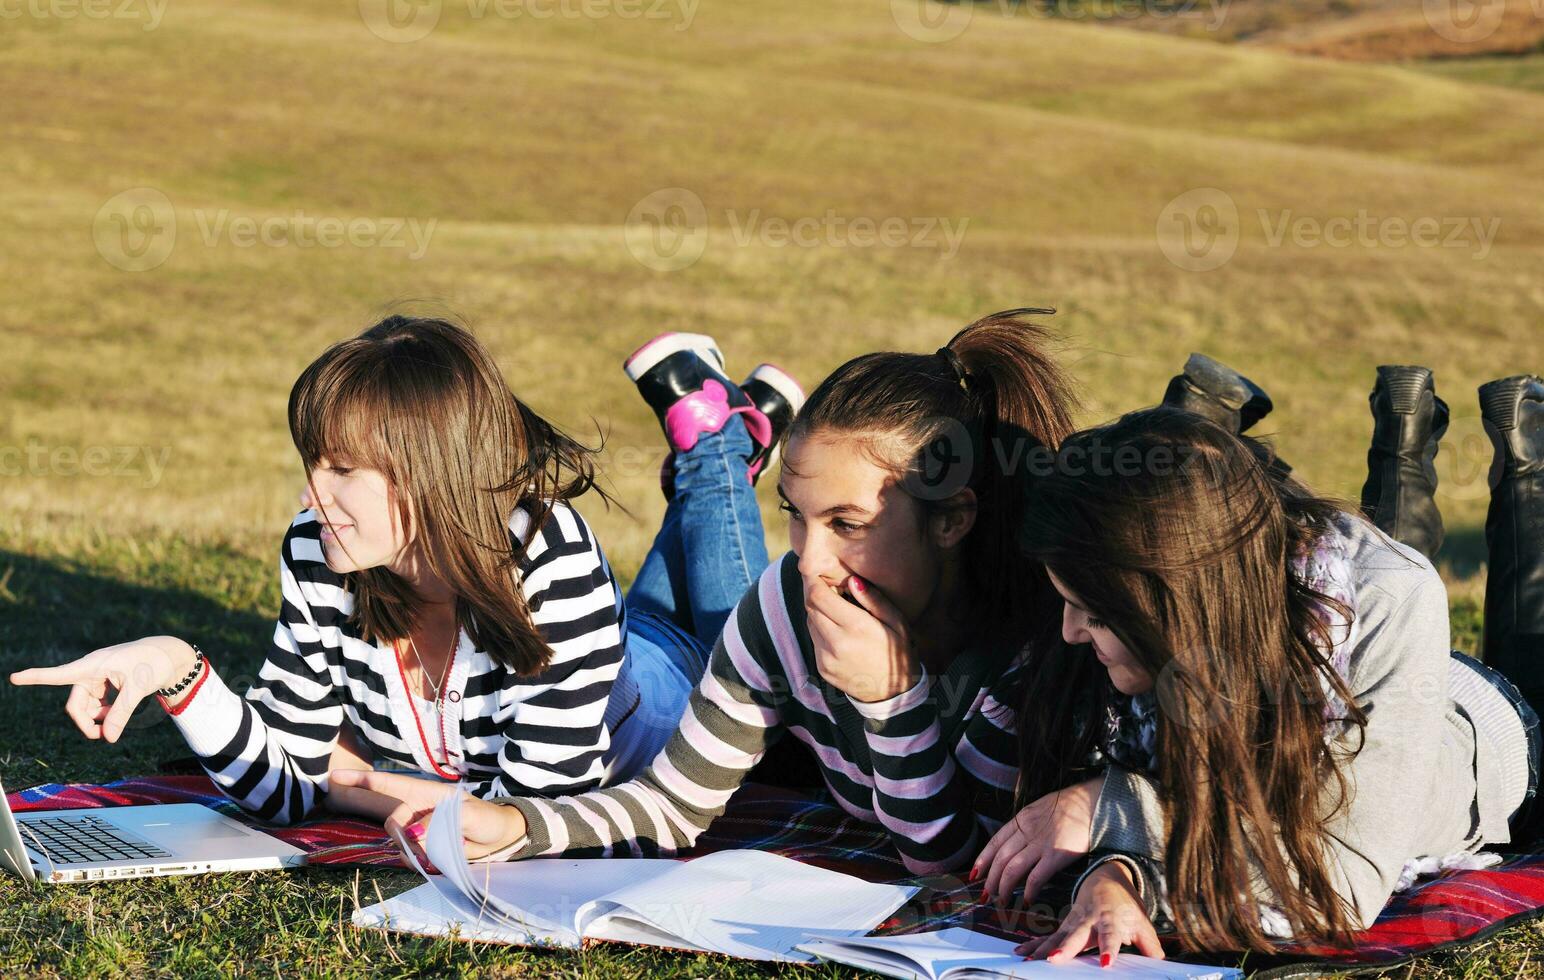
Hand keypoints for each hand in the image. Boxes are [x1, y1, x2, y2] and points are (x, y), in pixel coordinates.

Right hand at [9, 636, 199, 742]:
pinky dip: (106, 715)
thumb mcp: (138, 688)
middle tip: (103, 737)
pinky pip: (97, 707)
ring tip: (117, 723)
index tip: (14, 677)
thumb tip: (107, 738)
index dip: (35, 677)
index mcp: (93, 665)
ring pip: (86, 709)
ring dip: (98, 720)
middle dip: (87, 723)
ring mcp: (96, 679)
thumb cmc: (154, 664)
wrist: (169, 656)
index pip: (60, 674)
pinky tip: (118, 714)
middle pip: (76, 706)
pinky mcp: (104, 686)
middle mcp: (90, 671)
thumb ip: (121, 713)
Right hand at [329, 769, 527, 868]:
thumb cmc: (488, 820)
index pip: (389, 785)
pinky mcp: (421, 850)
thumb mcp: (469, 817)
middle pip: (380, 807)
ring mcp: (417, 831)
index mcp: (426, 794)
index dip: (362, 781)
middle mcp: (416, 810)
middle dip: (355, 802)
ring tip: (422, 846)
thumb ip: (437, 823)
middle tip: (331, 798)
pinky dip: (410, 858)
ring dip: (399, 844)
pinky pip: (405, 855)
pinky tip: (426, 858)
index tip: (335, 777)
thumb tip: (406, 834)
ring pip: (393, 837)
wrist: (501, 840)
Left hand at [805, 574, 919, 703]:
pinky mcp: (822, 668)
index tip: (818, 574)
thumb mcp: (896, 621)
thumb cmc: (897, 651)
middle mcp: (836, 643)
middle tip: (826, 587)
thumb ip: (873, 599)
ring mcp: (826, 658)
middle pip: (810, 607)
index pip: (819, 596)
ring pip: (810, 623)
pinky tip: (838, 632)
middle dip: (814, 593)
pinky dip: (821, 630)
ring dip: (818, 612)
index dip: (814, 581)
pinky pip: (814, 640)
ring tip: (836, 610)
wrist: (892, 693)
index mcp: (856, 627)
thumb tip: (851, 580)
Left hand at [973, 774, 1102, 908]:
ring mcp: (1040, 843)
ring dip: (1004, 887)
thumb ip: (1027, 824)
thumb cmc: (1071, 806)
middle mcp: (1027, 831)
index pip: (995, 842)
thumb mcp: (1041, 808)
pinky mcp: (1056, 855)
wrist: (1093, 801)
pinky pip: (1036, 877)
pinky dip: (1028, 890)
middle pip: (1000, 858)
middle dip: (990, 879)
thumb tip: (1016, 842)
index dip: (983, 860)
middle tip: (986, 895)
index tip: (975, 874)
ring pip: (1012, 869)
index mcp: (1022, 819)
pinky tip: (1026, 899)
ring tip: (1002, 900)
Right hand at [1015, 861, 1163, 966]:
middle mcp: (1089, 921)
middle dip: (1066, 947)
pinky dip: (1034, 944)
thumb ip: (1150, 943)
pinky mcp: (1064, 925)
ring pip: (1057, 936)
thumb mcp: (1141, 921)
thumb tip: (1161, 962)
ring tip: (1030, 960)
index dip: (1108, 949)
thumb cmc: (1125, 905)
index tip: (1105, 963)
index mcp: (1111, 920)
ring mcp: (1074, 922)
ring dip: (1043, 948)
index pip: (1110, 937)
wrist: (1106, 877)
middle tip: (1055, 959)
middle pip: (1077, 935)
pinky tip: (1021, 953)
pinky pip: (1047, 936)